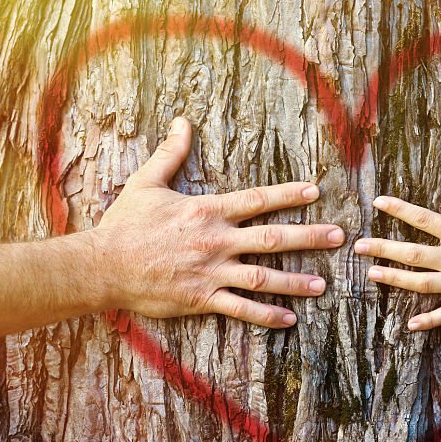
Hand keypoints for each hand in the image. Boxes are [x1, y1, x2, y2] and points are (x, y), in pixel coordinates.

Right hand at [92, 117, 344, 326]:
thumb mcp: (146, 181)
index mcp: (207, 212)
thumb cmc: (124, 223)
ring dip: (295, 281)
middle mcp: (216, 242)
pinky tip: (289, 320)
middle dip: (309, 237)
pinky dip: (266, 315)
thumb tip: (181, 121)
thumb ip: (171, 153)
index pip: (257, 200)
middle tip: (338, 236)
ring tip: (323, 285)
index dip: (288, 195)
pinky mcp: (201, 299)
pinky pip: (240, 309)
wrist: (102, 264)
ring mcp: (211, 273)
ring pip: (263, 277)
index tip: (315, 191)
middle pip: (272, 238)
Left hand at [355, 142, 440, 330]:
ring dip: (394, 280)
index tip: (378, 202)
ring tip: (372, 274)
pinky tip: (409, 324)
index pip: (424, 218)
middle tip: (359, 246)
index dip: (399, 209)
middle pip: (412, 254)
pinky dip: (427, 321)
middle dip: (383, 249)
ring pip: (421, 284)